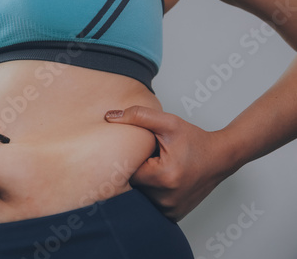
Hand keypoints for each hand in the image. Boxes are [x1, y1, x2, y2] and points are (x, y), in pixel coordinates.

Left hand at [105, 106, 235, 221]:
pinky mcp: (173, 215)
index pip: (125, 171)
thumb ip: (138, 116)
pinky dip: (152, 193)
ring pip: (140, 196)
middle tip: (150, 159)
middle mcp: (166, 199)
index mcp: (162, 177)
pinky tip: (163, 180)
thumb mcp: (167, 122)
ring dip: (143, 183)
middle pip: (132, 185)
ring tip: (157, 169)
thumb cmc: (195, 140)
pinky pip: (151, 204)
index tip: (142, 152)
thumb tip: (109, 116)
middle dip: (136, 171)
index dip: (129, 159)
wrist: (221, 157)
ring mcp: (170, 210)